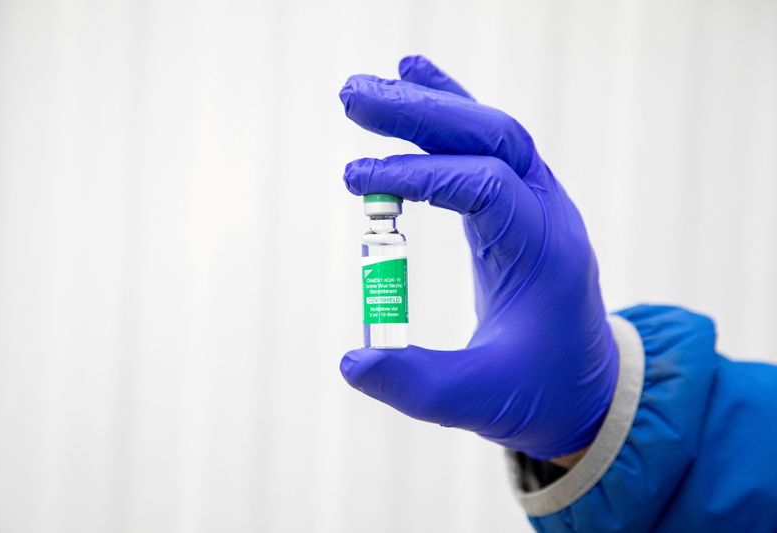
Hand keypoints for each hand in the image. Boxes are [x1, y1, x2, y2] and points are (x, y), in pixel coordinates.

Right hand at [339, 56, 617, 459]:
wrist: (587, 390)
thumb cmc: (539, 392)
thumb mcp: (476, 401)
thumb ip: (414, 383)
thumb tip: (351, 361)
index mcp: (544, 253)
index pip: (484, 186)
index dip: (419, 175)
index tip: (357, 181)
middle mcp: (546, 214)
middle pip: (492, 136)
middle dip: (423, 112)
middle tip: (353, 97)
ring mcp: (536, 204)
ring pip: (490, 131)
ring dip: (432, 105)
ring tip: (371, 87)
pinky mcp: (516, 207)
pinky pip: (485, 149)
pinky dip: (450, 117)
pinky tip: (415, 86)